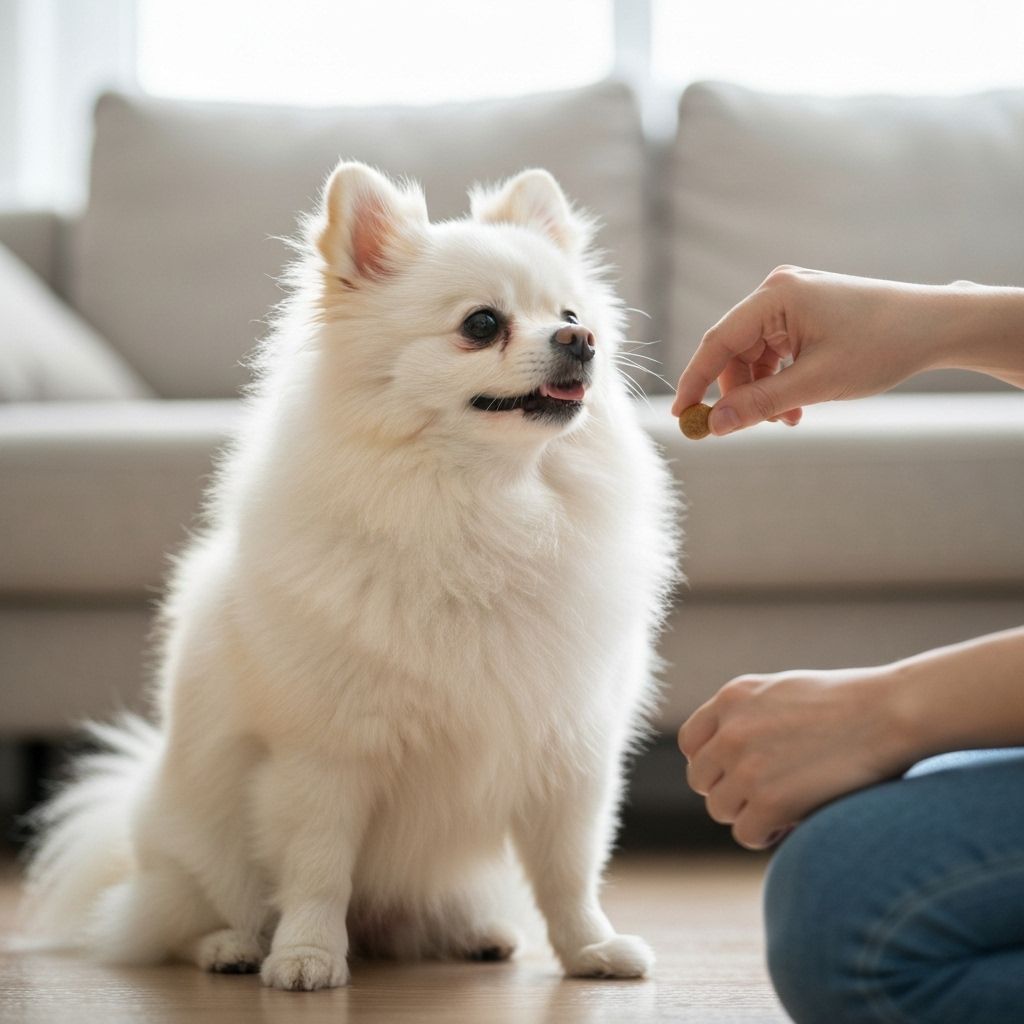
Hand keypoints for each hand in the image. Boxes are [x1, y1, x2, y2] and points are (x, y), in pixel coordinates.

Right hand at [670, 267, 974, 434]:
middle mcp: (778, 291)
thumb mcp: (816, 383)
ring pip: (754, 356)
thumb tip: (714, 426)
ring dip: (762, 392)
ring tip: (786, 419)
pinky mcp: (804, 313)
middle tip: (742, 428)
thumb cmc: (881, 345)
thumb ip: (760, 404)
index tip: (681, 417)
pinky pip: (774, 352)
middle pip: (734, 351)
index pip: (717, 342)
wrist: (935, 326)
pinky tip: (795, 405)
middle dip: (738, 393)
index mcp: (776, 296)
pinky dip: (778, 381)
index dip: (695, 382)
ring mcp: (791, 300)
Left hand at [678, 667, 912, 849]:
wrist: (892, 712)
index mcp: (733, 697)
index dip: (713, 763)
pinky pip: (745, 833)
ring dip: (748, 814)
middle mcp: (730, 729)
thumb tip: (728, 754)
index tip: (738, 773)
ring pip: (720, 808)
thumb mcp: (783, 692)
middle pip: (702, 779)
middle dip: (729, 791)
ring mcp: (747, 765)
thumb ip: (749, 716)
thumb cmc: (851, 703)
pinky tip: (791, 823)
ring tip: (784, 807)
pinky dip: (766, 835)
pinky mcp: (769, 800)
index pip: (692, 742)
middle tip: (767, 795)